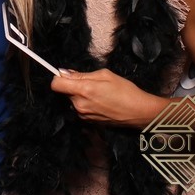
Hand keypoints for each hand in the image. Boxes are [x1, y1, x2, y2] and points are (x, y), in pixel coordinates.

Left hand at [50, 68, 166, 127]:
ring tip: (98, 93)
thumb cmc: (125, 90)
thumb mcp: (105, 75)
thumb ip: (82, 75)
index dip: (58, 77)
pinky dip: (86, 103)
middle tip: (90, 82)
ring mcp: (83, 115)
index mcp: (83, 91)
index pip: (56, 85)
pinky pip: (80, 108)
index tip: (65, 74)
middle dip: (73, 86)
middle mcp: (79, 105)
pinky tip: (100, 101)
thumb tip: (65, 73)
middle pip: (65, 92)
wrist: (139, 112)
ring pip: (73, 100)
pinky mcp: (89, 121)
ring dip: (80, 95)